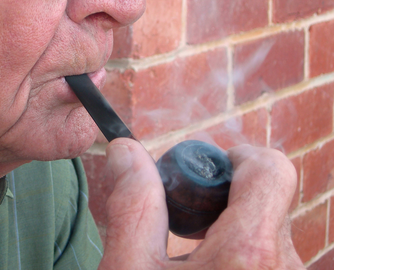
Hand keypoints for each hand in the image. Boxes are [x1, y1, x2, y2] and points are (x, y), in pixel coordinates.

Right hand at [98, 139, 304, 269]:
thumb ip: (132, 206)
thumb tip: (126, 152)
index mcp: (248, 252)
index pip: (272, 169)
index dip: (237, 158)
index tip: (204, 175)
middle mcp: (284, 266)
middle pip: (267, 200)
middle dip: (223, 201)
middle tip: (184, 226)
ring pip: (270, 233)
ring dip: (232, 234)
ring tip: (190, 261)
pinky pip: (272, 261)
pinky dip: (242, 259)